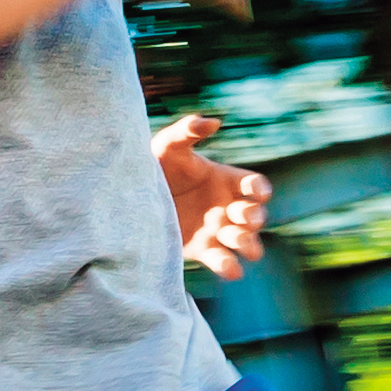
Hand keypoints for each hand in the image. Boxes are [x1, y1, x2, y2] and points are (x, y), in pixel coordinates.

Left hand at [154, 113, 270, 280]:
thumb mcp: (168, 145)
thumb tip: (214, 122)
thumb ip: (188, 130)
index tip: (257, 192)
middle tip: (239, 215)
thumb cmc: (154, 165)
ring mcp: (218, 231)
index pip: (255, 186)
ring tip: (237, 242)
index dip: (260, 189)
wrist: (130, 197)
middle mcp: (228, 207)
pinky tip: (231, 269)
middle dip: (253, 217)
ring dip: (248, 243)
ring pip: (246, 242)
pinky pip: (224, 262)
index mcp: (226, 180)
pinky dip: (230, 267)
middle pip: (255, 216)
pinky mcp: (203, 251)